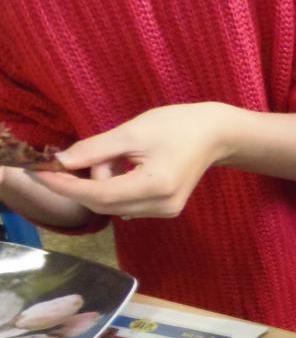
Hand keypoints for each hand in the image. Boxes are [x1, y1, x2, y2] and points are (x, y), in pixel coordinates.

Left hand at [30, 102, 230, 218]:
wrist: (213, 135)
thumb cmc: (176, 126)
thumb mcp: (131, 132)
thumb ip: (94, 149)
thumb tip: (60, 161)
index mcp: (156, 186)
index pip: (100, 195)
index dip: (66, 186)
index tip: (39, 172)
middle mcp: (161, 206)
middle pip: (104, 204)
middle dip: (81, 183)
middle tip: (71, 157)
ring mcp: (165, 211)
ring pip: (113, 206)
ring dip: (101, 183)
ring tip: (117, 156)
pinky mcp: (165, 210)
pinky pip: (126, 204)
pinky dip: (114, 187)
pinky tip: (126, 168)